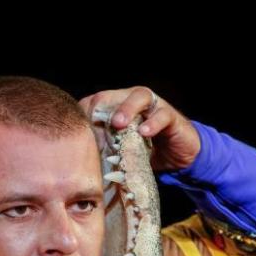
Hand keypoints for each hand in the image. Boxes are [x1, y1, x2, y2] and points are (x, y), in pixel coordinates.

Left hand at [79, 86, 200, 171]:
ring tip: (119, 123)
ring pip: (139, 96)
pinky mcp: (171, 116)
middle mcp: (134, 101)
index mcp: (117, 107)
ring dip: (127, 108)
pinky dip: (152, 123)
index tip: (78, 130)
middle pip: (114, 95)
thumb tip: (81, 159)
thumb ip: (104, 148)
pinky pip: (162, 115)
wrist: (177, 158)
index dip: (86, 113)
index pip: (96, 102)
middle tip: (94, 122)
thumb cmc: (144, 152)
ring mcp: (153, 106)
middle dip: (102, 106)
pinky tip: (144, 133)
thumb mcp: (120, 151)